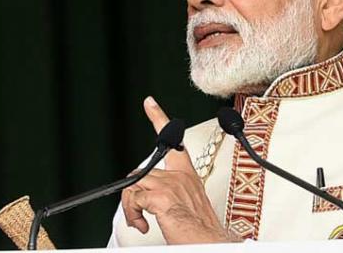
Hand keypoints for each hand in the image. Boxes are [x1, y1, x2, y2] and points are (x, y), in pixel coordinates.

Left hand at [121, 97, 237, 243]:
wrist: (210, 242)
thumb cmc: (202, 230)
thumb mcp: (190, 204)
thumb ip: (174, 193)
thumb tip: (153, 199)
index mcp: (188, 175)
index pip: (173, 141)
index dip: (159, 119)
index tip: (150, 103)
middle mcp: (180, 176)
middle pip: (142, 171)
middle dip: (134, 192)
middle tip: (138, 212)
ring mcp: (171, 185)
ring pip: (134, 184)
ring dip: (131, 206)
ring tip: (140, 221)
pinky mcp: (162, 197)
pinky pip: (134, 199)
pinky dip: (133, 214)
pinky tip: (143, 225)